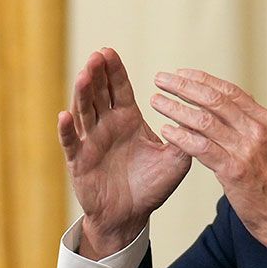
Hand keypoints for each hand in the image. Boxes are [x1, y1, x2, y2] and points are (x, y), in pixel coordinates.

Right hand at [59, 49, 189, 256]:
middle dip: (97, 74)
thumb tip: (201, 117)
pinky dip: (67, 130)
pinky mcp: (79, 161)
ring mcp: (90, 142)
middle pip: (99, 93)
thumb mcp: (175, 161)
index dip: (114, 70)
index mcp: (127, 120)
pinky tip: (65, 115)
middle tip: (97, 55)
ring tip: (84, 75)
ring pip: (84, 112)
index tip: (109, 50)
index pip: (119, 89)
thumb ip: (186, 139)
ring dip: (82, 93)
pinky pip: (71, 143)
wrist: (130, 216)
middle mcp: (106, 126)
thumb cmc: (151, 186)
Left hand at [150, 70, 266, 266]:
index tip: (182, 74)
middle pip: (215, 99)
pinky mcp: (234, 170)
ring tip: (157, 101)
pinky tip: (166, 131)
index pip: (231, 91)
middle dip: (184, 87)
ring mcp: (247, 149)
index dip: (203, 80)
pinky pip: (201, 147)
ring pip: (204, 120)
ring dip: (176, 108)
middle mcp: (258, 130)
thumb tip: (235, 111)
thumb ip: (254, 129)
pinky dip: (181, 136)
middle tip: (161, 79)